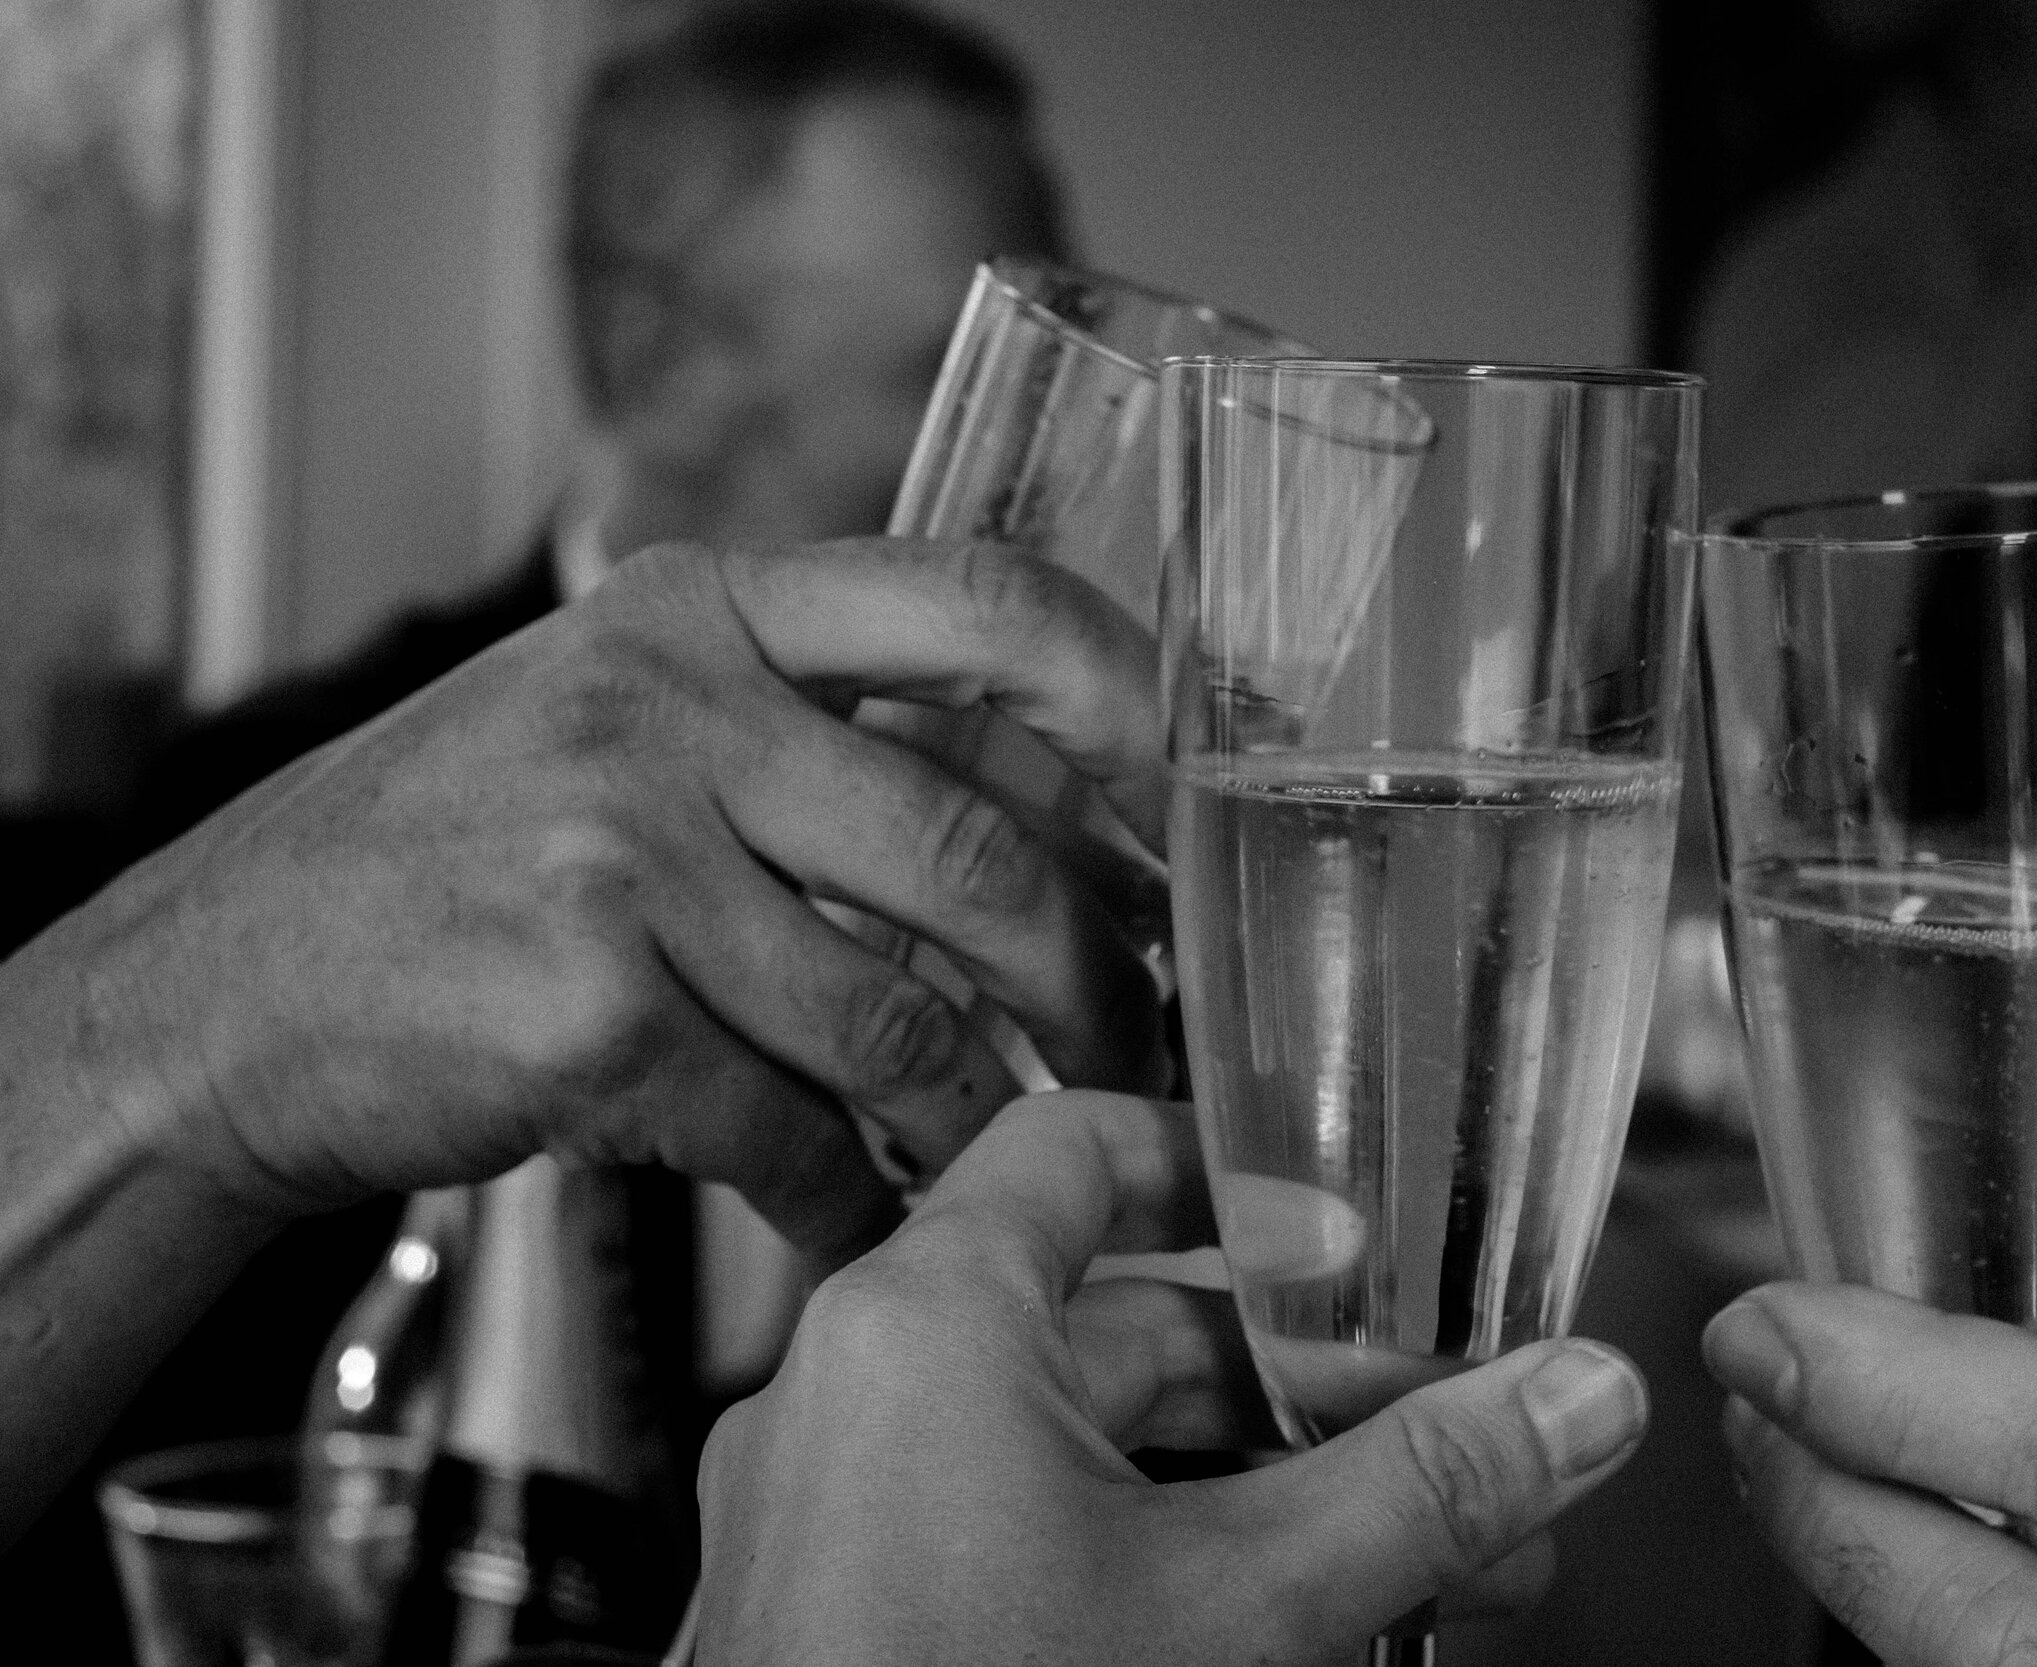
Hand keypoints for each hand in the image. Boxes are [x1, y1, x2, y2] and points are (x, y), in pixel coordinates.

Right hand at [35, 538, 1169, 1259]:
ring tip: (1011, 1158)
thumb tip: (1028, 805)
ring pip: (899, 1017)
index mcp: (703, 610)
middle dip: (1090, 979)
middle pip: (976, 853)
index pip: (979, 602)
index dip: (1126, 694)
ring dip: (983, 1115)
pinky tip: (869, 1225)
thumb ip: (793, 720)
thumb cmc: (452, 855)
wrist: (227, 988)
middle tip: (1138, 1049)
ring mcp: (625, 855)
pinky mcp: (592, 1014)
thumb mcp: (608, 712)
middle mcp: (668, 708)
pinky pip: (791, 1129)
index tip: (1201, 789)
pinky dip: (851, 1198)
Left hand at [696, 1090, 1651, 1664]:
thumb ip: (1425, 1486)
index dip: (1223, 1173)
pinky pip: (1020, 1544)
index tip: (1340, 1226)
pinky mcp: (850, 1622)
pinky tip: (1290, 1632)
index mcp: (921, 1327)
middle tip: (1440, 1432)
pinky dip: (1152, 1562)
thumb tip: (1573, 1399)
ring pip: (1086, 1461)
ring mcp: (836, 1524)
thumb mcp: (1241, 1604)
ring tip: (1411, 1561)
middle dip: (1306, 1392)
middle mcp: (851, 1403)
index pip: (1077, 1148)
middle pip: (1117, 1329)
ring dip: (1254, 1495)